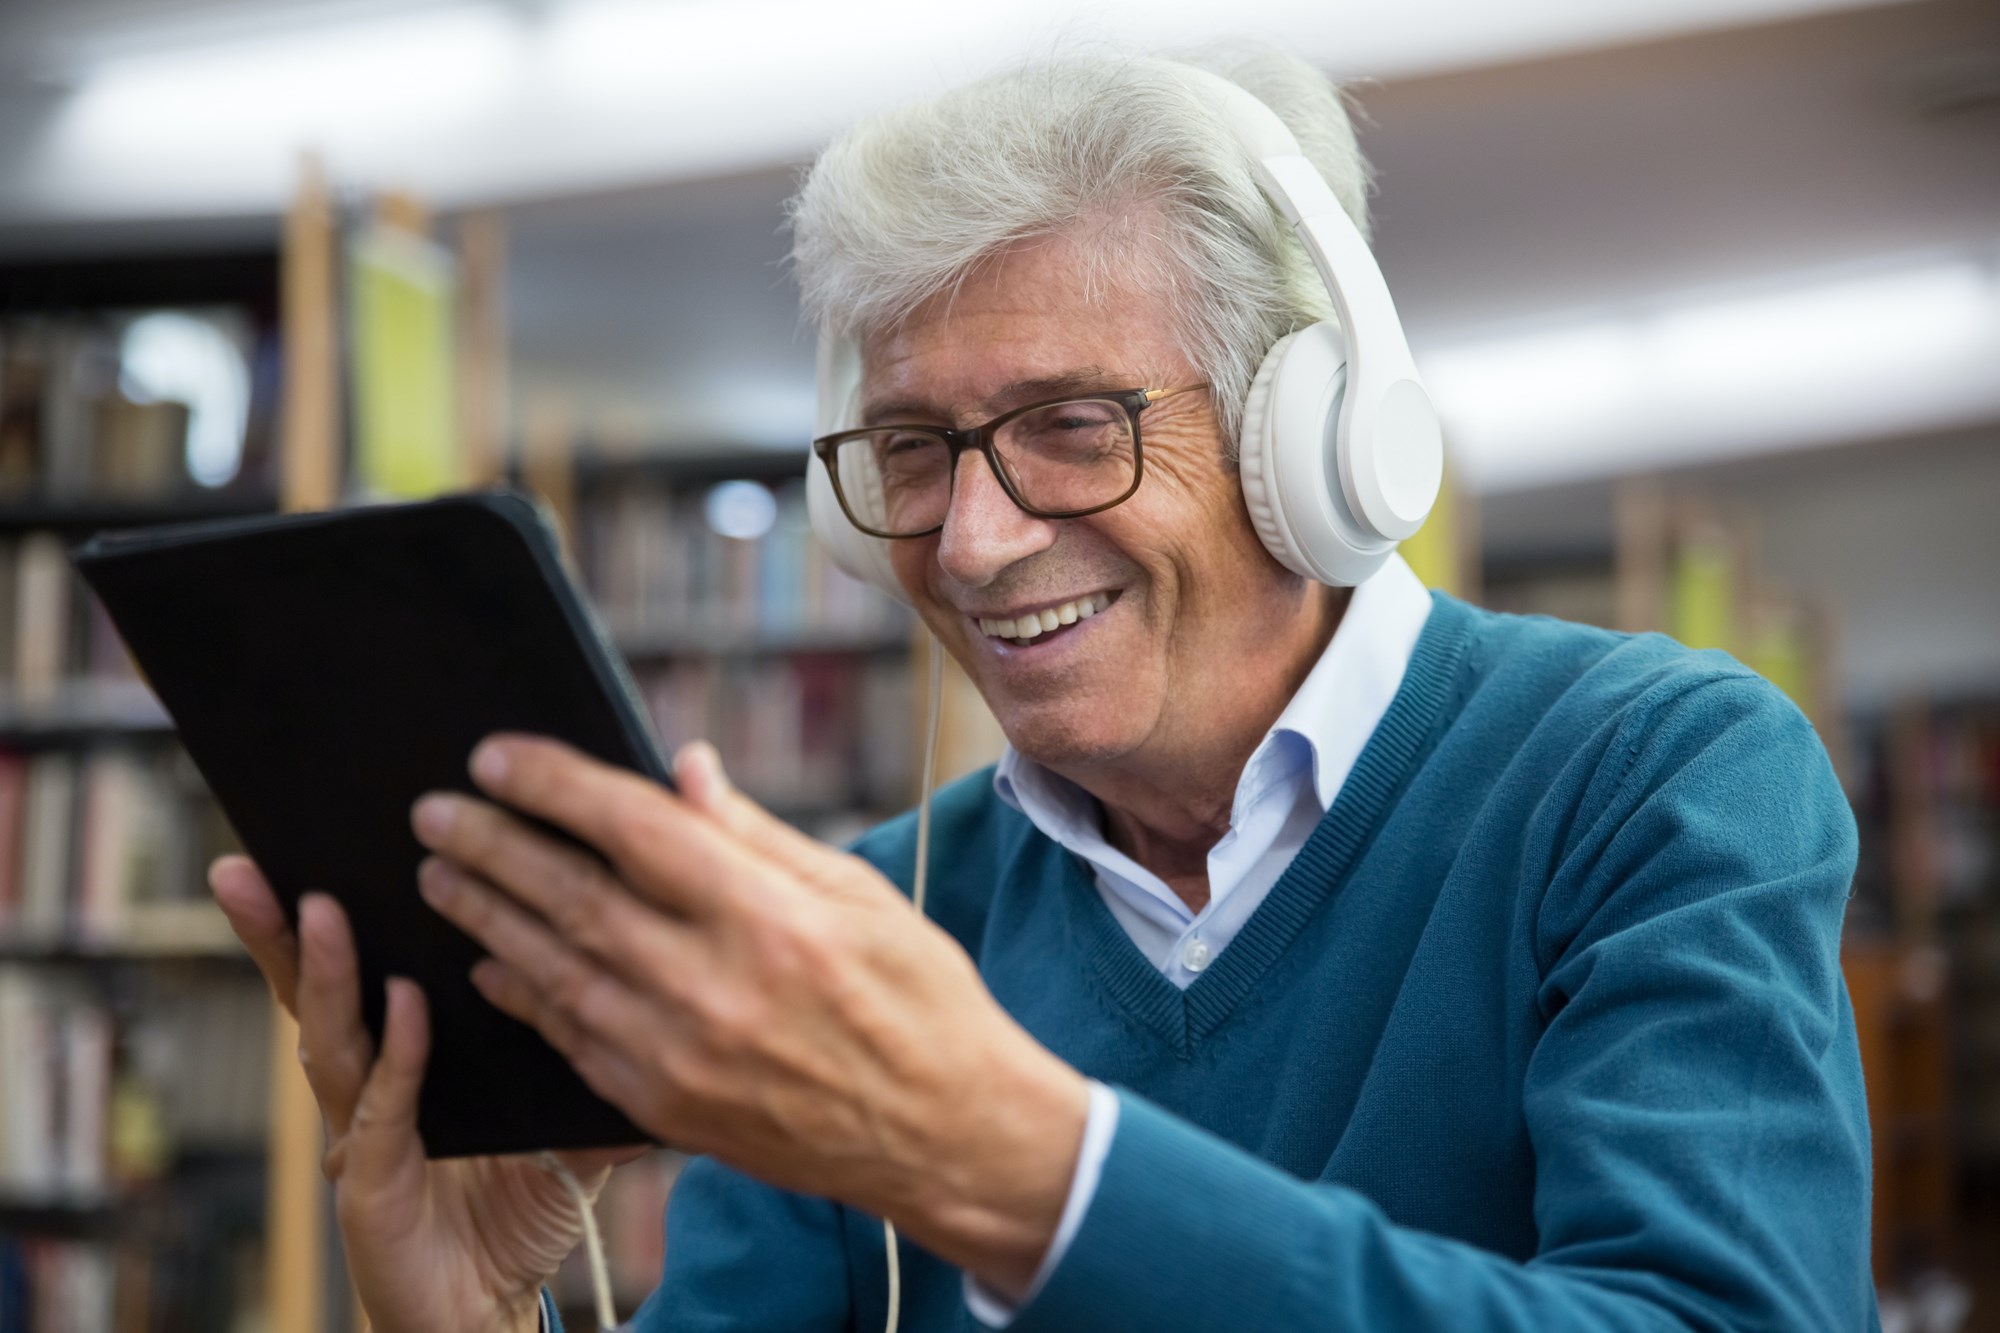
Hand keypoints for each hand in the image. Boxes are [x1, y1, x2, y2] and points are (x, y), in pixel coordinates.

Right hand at [210, 857, 638, 1332]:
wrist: (492, 1308)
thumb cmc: (518, 1210)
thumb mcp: (566, 1117)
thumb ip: (593, 1051)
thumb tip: (656, 978)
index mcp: (402, 1060)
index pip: (364, 969)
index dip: (345, 909)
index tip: (335, 839)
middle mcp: (369, 1087)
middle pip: (317, 991)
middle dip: (283, 927)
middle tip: (260, 860)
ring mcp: (363, 1133)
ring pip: (330, 1037)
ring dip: (324, 971)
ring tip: (317, 905)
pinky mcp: (374, 1184)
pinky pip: (385, 1105)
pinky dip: (396, 1054)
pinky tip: (405, 1005)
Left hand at [410, 736, 1090, 1298]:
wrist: (945, 1135)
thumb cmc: (919, 998)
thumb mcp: (857, 894)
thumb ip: (754, 834)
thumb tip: (680, 767)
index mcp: (770, 917)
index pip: (632, 828)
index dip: (554, 785)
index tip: (495, 756)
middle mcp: (714, 988)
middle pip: (571, 897)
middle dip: (491, 845)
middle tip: (432, 811)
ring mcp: (682, 1058)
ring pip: (554, 970)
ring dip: (485, 916)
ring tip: (439, 875)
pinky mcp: (666, 1111)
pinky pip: (572, 1040)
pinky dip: (525, 995)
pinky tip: (492, 962)